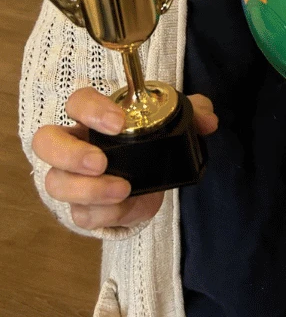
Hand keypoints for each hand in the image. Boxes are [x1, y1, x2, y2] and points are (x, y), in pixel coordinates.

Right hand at [31, 87, 217, 230]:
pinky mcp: (82, 208)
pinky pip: (79, 214)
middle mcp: (74, 145)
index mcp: (94, 117)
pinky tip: (123, 206)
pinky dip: (101, 212)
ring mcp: (72, 178)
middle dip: (71, 154)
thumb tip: (209, 121)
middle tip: (101, 162)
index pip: (78, 102)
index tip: (118, 122)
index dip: (91, 110)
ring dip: (87, 189)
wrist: (147, 183)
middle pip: (46, 142)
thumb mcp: (176, 121)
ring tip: (121, 189)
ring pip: (55, 183)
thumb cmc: (151, 141)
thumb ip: (194, 113)